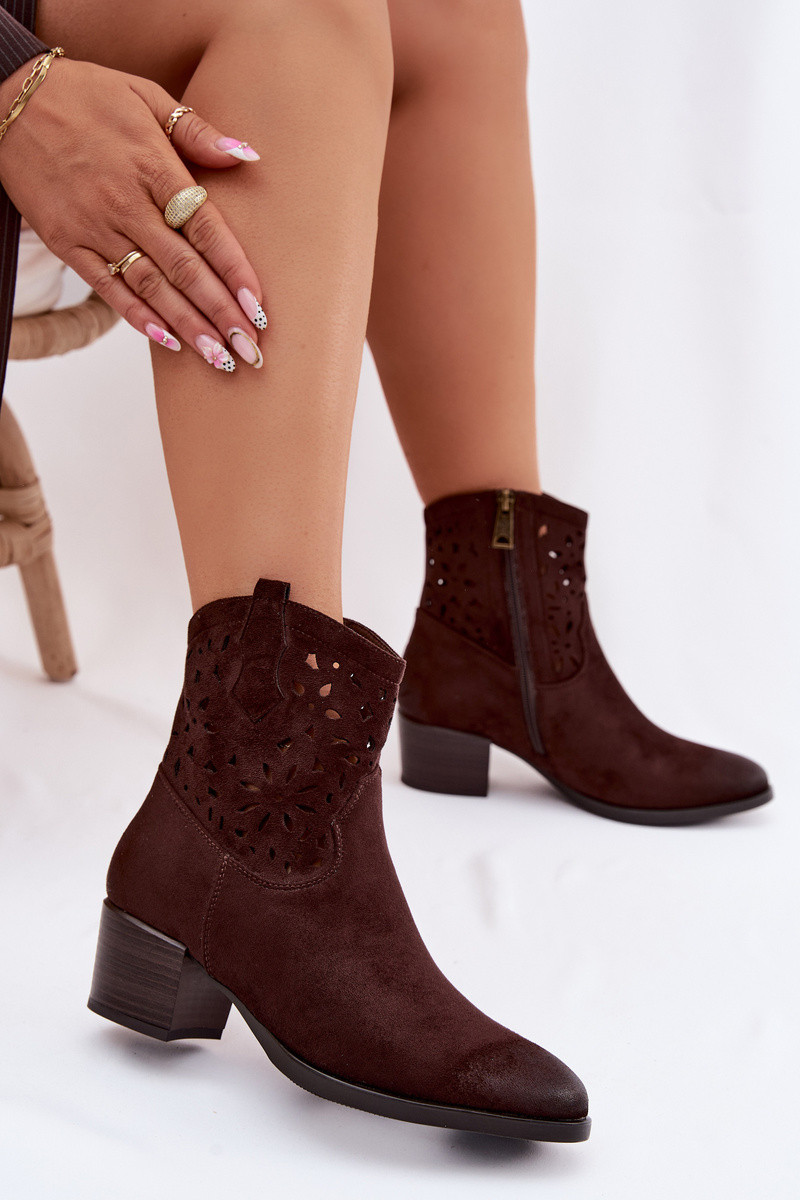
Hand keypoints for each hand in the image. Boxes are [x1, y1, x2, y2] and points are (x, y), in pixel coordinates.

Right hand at [0, 55, 265, 369]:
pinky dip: (138, 317)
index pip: (204, 227)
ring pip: (151, 286)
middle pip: (183, 268)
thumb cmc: (85, 96)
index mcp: (152, 166)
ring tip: (220, 358)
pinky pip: (107, 288)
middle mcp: (126, 203)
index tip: (257, 305)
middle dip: (220, 312)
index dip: (233, 269)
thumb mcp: (145, 97)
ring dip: (188, 325)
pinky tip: (168, 342)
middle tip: (250, 348)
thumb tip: (246, 155)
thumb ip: (196, 131)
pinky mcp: (67, 243)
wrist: (4, 100)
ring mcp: (94, 226)